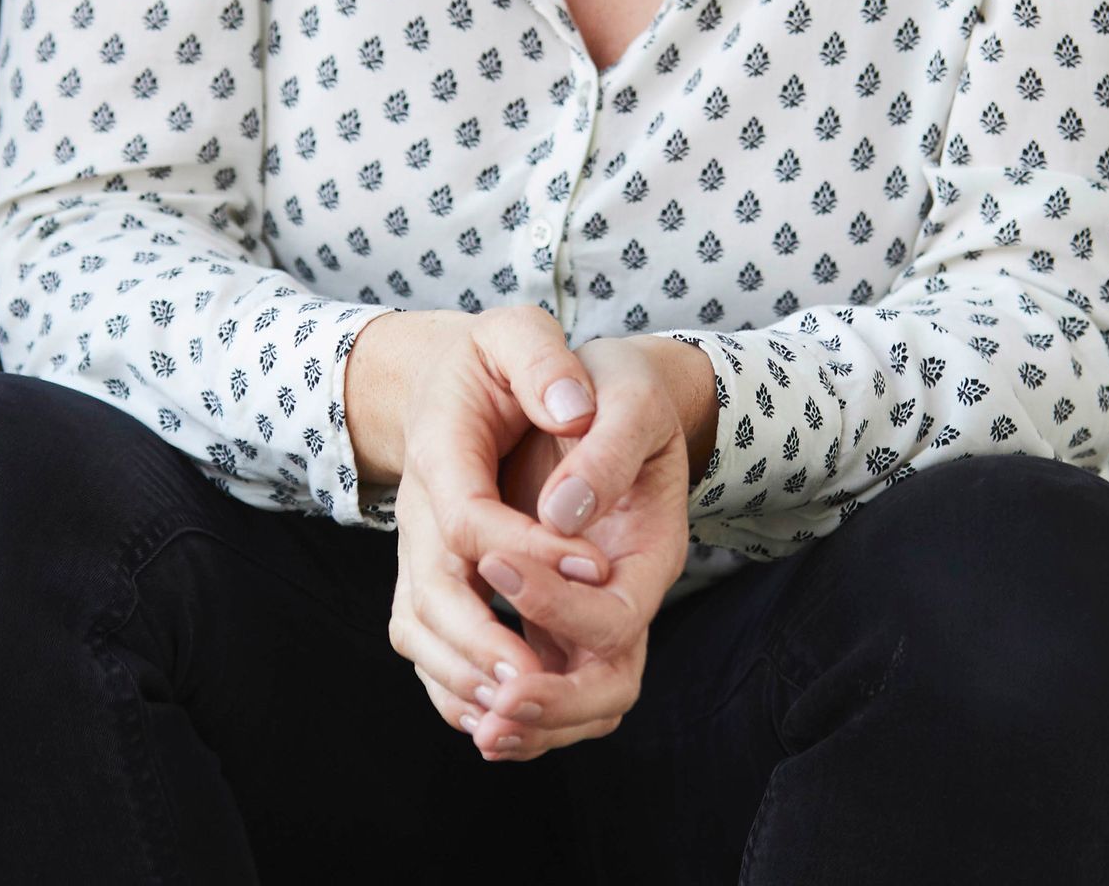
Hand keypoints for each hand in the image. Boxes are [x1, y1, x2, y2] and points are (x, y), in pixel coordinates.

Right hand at [387, 305, 618, 751]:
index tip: (594, 567)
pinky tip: (502, 713)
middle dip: (481, 642)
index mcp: (439, 446)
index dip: (531, 551)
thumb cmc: (497, 355)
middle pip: (428, 592)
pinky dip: (452, 685)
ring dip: (463, 676)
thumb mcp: (521, 332)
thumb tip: (573, 410)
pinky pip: (423, 643)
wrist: (450, 374)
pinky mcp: (427, 573)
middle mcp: (415, 506)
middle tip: (541, 678)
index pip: (469, 518)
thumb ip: (544, 363)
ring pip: (417, 629)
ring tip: (524, 705)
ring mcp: (416, 545)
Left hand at [464, 335, 692, 761]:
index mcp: (651, 546)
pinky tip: (458, 692)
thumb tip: (561, 514)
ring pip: (568, 701)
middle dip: (550, 705)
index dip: (556, 604)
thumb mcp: (626, 394)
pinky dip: (496, 697)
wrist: (605, 388)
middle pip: (607, 687)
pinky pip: (530, 680)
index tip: (496, 562)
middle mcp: (623, 590)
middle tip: (495, 706)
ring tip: (475, 721)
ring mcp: (585, 604)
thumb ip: (604, 449)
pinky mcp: (547, 605)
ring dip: (523, 722)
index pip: (616, 616)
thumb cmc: (619, 386)